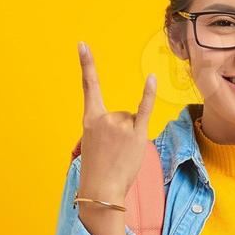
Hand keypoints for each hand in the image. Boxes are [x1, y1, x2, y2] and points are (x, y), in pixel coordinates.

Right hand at [77, 41, 156, 201]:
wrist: (101, 190)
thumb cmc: (97, 169)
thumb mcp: (91, 145)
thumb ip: (104, 127)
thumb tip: (126, 122)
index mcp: (90, 119)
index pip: (89, 86)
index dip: (87, 64)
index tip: (83, 45)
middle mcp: (105, 117)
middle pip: (121, 113)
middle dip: (120, 132)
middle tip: (111, 154)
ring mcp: (121, 124)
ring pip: (132, 120)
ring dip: (130, 137)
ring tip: (121, 155)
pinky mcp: (137, 133)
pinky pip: (145, 109)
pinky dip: (148, 94)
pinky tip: (151, 79)